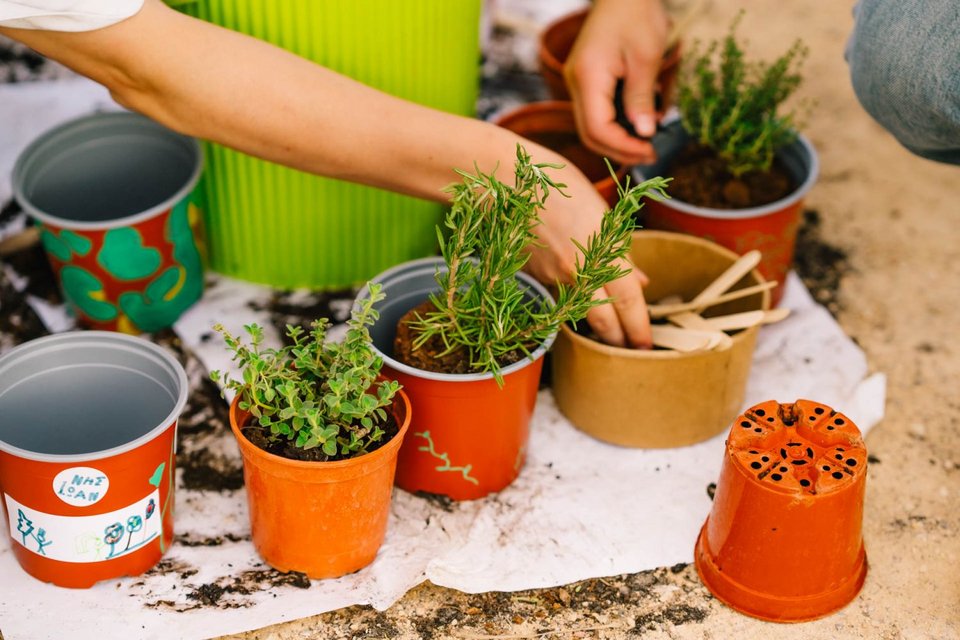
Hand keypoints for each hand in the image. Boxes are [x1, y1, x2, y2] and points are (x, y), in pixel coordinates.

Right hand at [523, 161, 652, 348]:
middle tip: (630, 352)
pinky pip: (558, 298)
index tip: (647, 346)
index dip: (639, 328)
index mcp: (603, 250)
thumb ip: (622, 251)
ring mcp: (552, 279)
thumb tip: (640, 281)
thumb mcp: (601, 212)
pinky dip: (569, 302)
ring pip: (580, 312)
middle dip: (618, 342)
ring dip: (594, 326)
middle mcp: (579, 271)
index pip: (629, 301)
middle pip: (604, 322)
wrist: (504, 183)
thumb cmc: (557, 185)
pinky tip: (574, 296)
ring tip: (608, 332)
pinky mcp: (533, 279)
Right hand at [563, 0, 668, 164]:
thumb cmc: (637, 16)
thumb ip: (642, 98)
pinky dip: (616, 124)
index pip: (597, 128)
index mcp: (588, 76)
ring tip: (646, 140)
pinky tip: (637, 123)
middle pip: (589, 133)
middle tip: (649, 153)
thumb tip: (644, 134)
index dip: (623, 146)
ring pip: (591, 126)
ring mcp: (578, 82)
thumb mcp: (646, 58)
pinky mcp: (586, 81)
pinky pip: (596, 113)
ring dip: (618, 139)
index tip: (650, 150)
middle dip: (618, 149)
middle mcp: (576, 83)